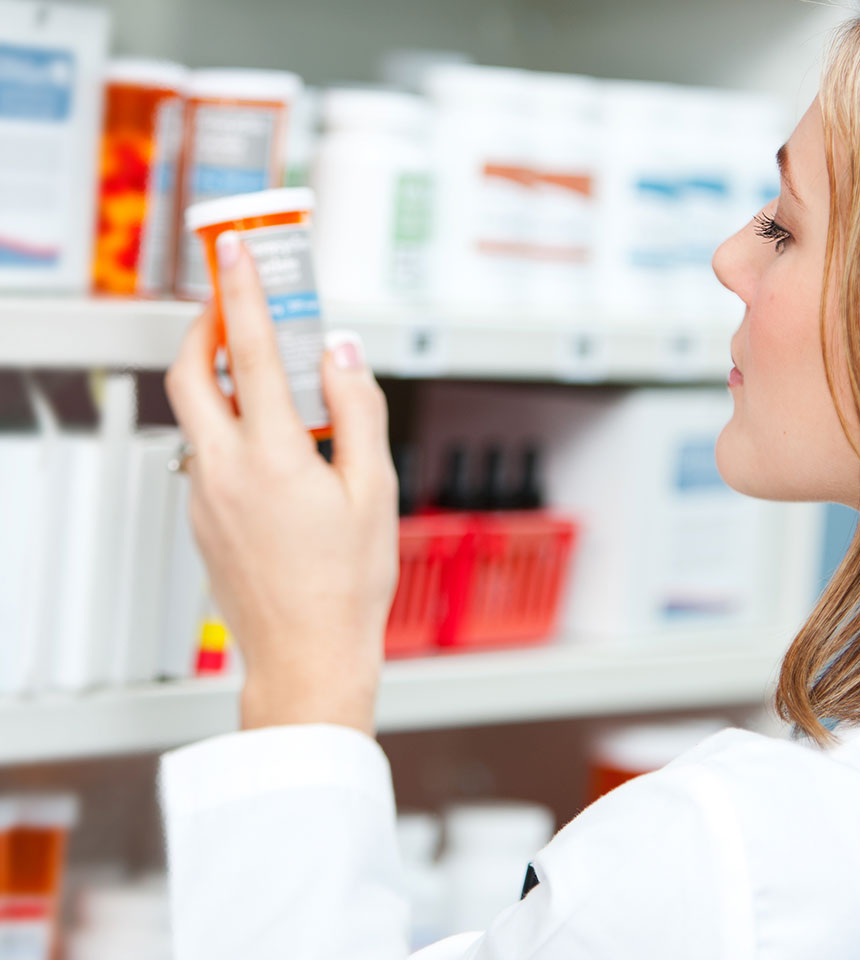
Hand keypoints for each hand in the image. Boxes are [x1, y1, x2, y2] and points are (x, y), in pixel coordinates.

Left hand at [165, 233, 398, 736]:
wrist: (307, 656)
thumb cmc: (346, 585)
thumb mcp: (373, 489)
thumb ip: (357, 411)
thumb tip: (342, 353)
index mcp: (272, 455)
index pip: (250, 350)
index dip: (243, 291)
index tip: (236, 249)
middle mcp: (224, 468)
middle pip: (189, 371)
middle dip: (203, 325)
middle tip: (234, 303)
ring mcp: (204, 495)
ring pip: (193, 412)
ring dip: (215, 375)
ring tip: (262, 370)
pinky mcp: (201, 518)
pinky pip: (205, 452)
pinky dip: (227, 424)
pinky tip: (270, 443)